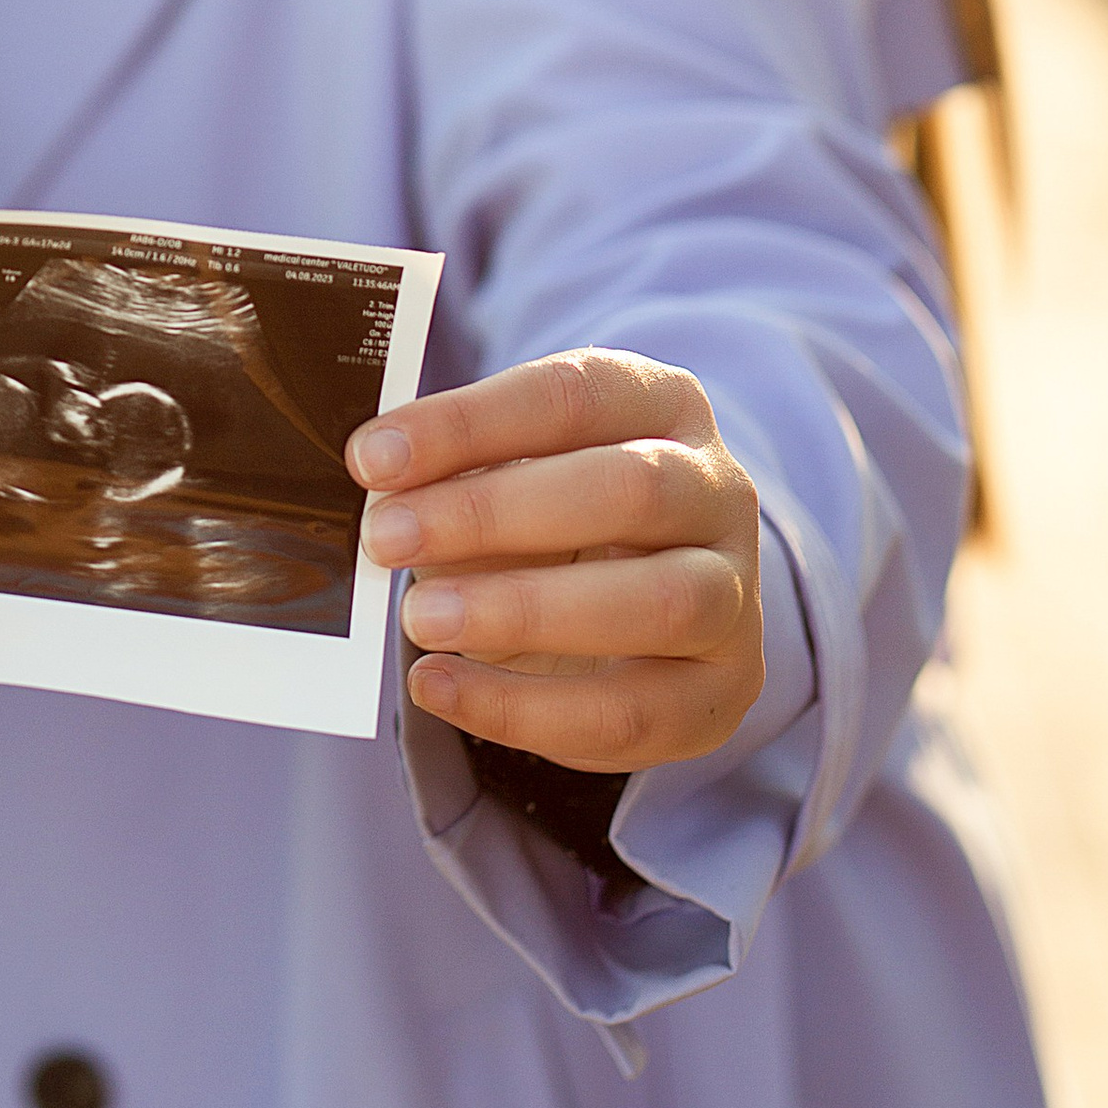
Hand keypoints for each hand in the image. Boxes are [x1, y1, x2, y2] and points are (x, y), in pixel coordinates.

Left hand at [349, 352, 763, 773]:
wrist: (631, 612)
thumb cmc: (547, 522)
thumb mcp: (502, 476)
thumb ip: (450, 475)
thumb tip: (379, 487)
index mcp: (662, 405)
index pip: (574, 396)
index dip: (469, 424)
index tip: (372, 458)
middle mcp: (717, 491)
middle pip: (628, 490)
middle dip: (494, 515)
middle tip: (387, 538)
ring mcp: (735, 594)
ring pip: (659, 602)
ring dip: (525, 612)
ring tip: (421, 619)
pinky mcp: (721, 690)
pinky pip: (631, 712)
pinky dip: (523, 709)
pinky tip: (440, 686)